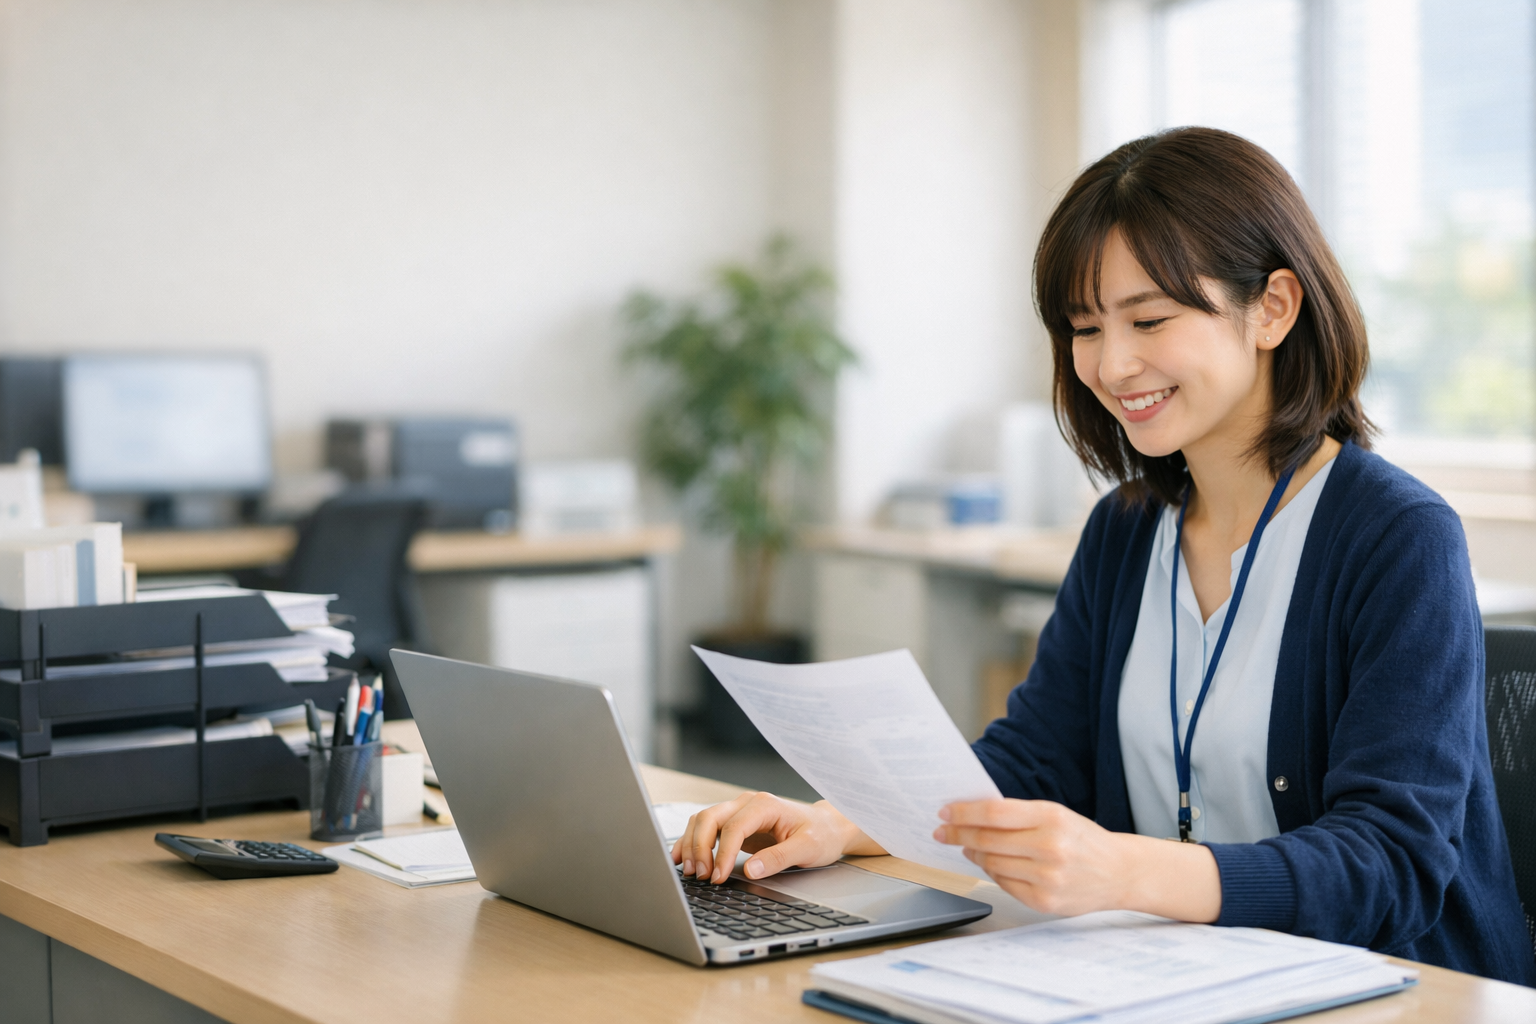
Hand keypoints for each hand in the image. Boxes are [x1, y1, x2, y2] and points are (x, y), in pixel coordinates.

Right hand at [670, 792, 885, 883]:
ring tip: (690, 872)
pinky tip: (682, 858)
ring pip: (703, 820)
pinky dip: (692, 842)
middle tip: (700, 876)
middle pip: (710, 818)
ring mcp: (739, 811)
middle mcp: (748, 803)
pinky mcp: (735, 823)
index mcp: (765, 805)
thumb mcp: (807, 849)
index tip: (717, 878)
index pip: (733, 827)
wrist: (828, 827)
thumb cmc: (821, 835)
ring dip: (692, 844)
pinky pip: (706, 828)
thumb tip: (750, 870)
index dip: (721, 853)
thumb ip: (779, 858)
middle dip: (700, 847)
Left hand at [934, 798, 1220, 921]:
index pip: (994, 812)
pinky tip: (991, 864)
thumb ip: (1017, 814)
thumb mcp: (1056, 814)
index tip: (945, 812)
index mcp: (1052, 817)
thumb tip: (970, 814)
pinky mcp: (1045, 901)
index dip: (964, 812)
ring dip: (974, 854)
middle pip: (987, 840)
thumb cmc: (1081, 839)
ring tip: (967, 847)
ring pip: (991, 864)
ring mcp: (1047, 878)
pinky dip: (993, 873)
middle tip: (943, 831)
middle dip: (958, 834)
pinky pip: (1004, 884)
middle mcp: (1050, 847)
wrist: (1119, 872)